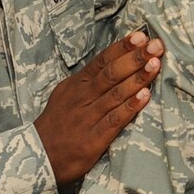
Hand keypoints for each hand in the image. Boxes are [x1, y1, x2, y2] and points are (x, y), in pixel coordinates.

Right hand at [34, 30, 161, 184]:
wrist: (37, 157)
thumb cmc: (57, 124)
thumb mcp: (66, 95)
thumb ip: (88, 80)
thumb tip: (114, 61)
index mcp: (76, 84)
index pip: (102, 61)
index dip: (122, 47)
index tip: (141, 36)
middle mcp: (82, 98)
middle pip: (111, 73)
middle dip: (135, 57)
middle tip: (156, 45)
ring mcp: (87, 118)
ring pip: (115, 94)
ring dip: (137, 78)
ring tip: (155, 65)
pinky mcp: (93, 139)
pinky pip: (114, 120)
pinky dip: (130, 107)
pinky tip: (145, 96)